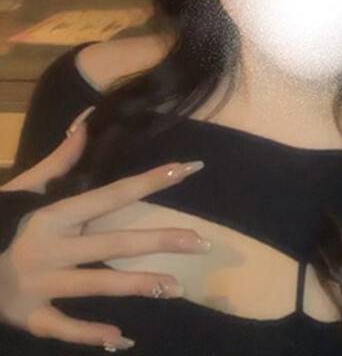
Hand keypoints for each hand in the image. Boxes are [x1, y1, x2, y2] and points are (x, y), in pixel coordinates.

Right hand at [0, 108, 207, 350]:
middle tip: (201, 243)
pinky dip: (92, 335)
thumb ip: (60, 159)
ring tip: (176, 286)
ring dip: (138, 285)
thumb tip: (86, 123)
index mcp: (53, 214)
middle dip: (159, 241)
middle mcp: (49, 248)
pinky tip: (122, 338)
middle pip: (113, 243)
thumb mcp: (26, 188)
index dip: (150, 181)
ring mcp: (40, 285)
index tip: (186, 169)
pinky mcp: (30, 317)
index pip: (111, 194)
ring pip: (97, 284)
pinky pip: (65, 328)